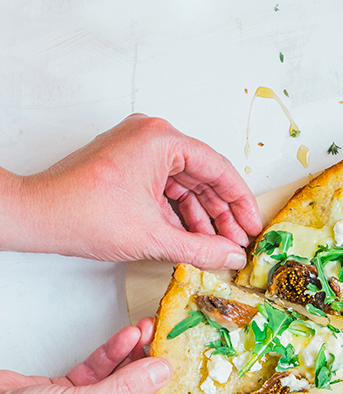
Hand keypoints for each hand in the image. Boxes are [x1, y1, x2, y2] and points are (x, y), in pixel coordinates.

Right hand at [0, 319, 177, 393]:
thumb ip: (125, 389)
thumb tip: (163, 372)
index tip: (192, 375)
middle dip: (154, 372)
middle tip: (172, 345)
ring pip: (119, 385)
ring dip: (135, 358)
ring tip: (152, 332)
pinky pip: (97, 375)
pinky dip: (111, 356)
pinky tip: (129, 337)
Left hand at [3, 114, 261, 268]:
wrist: (38, 217)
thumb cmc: (84, 215)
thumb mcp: (155, 238)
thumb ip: (202, 249)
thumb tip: (232, 257)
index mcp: (161, 140)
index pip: (219, 169)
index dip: (241, 202)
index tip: (253, 227)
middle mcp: (151, 136)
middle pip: (203, 177)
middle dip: (222, 213)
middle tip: (237, 242)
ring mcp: (138, 149)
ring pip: (185, 184)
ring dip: (202, 216)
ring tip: (217, 246)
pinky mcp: (128, 164)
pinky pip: (166, 187)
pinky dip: (180, 213)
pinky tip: (192, 238)